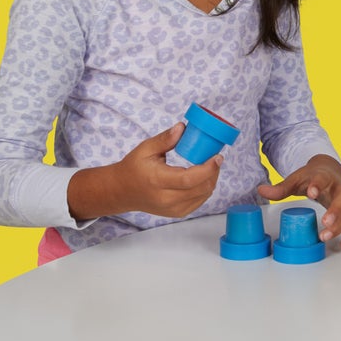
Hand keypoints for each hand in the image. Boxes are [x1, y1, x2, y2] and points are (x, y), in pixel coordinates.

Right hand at [68, 122, 222, 221]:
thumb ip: (165, 139)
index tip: (218, 156)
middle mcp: (166, 199)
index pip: (189, 179)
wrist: (122, 191)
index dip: (208, 168)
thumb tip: (182, 127)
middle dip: (214, 172)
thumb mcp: (145, 149)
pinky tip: (203, 177)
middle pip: (201, 188)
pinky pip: (199, 201)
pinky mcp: (177, 213)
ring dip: (211, 180)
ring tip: (210, 165)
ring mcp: (173, 209)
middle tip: (216, 157)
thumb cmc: (133, 168)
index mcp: (158, 181)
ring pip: (203, 195)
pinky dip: (205, 188)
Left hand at [257, 155, 340, 248]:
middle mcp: (340, 189)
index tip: (311, 192)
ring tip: (325, 236)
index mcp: (325, 177)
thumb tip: (261, 190)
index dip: (318, 185)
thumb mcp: (297, 179)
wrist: (330, 172)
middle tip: (325, 222)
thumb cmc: (313, 178)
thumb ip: (281, 187)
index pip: (324, 179)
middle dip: (336, 211)